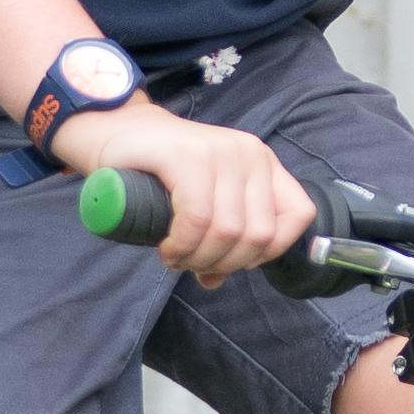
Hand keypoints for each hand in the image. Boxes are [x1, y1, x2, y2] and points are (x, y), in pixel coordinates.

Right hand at [50, 101, 314, 281]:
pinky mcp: (188, 156)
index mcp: (264, 164)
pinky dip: (183, 245)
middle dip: (224, 263)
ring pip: (229, 231)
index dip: (268, 252)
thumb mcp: (203, 204)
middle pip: (258, 234)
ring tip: (175, 257)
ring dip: (198, 258)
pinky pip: (198, 219)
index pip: (299, 215)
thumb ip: (218, 239)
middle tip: (191, 264)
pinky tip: (167, 249)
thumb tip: (216, 281)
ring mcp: (220, 152)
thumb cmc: (159, 174)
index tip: (231, 261)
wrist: (115, 132)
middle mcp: (250, 154)